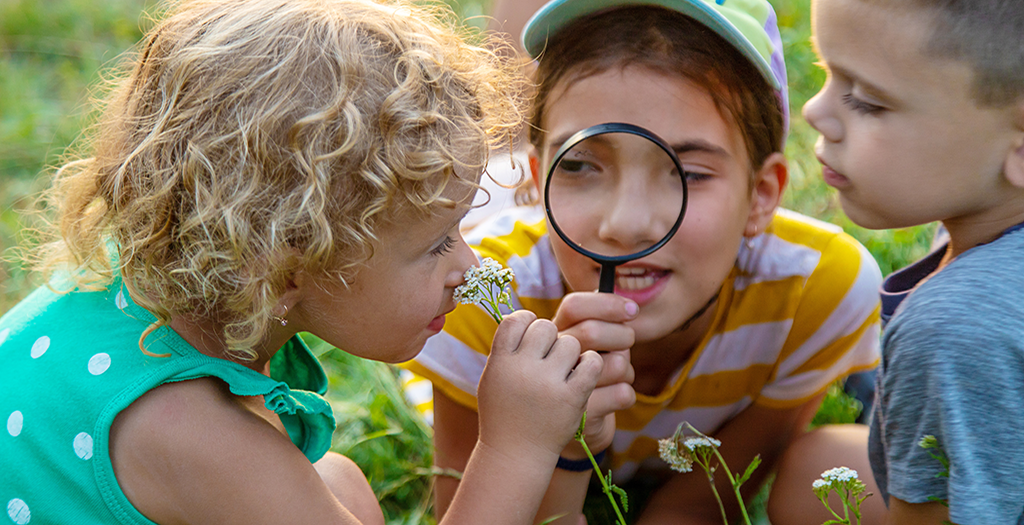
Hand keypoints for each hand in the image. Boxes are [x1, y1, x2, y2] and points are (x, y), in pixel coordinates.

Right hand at [477, 310, 602, 460]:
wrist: (516, 454)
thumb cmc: (504, 412)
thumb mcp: (494, 378)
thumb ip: (507, 348)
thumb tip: (528, 316)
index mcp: (500, 361)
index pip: (516, 320)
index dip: (527, 321)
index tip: (531, 334)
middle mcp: (522, 369)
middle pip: (545, 327)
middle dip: (550, 338)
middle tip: (549, 355)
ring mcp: (548, 384)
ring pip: (571, 343)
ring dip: (570, 353)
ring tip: (563, 370)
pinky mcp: (573, 398)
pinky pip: (592, 362)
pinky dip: (590, 364)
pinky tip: (581, 374)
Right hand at [551, 293, 637, 457]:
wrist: (558, 431)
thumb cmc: (576, 377)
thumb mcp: (581, 347)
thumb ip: (597, 323)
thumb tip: (629, 305)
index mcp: (550, 338)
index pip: (574, 306)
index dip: (607, 303)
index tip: (632, 309)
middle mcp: (549, 360)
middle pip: (593, 332)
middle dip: (622, 335)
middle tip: (626, 341)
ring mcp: (563, 390)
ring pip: (616, 364)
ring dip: (626, 369)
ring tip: (614, 376)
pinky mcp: (582, 417)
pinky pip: (623, 393)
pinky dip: (625, 394)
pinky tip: (611, 398)